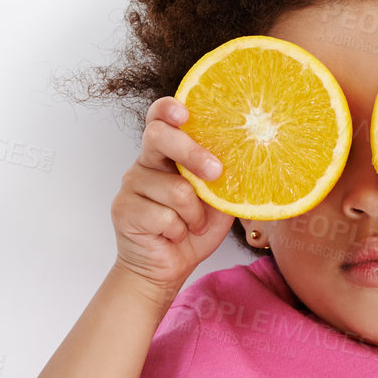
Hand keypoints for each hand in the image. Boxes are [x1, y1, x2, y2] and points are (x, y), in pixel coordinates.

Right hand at [112, 96, 234, 299]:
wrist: (166, 268)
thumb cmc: (192, 229)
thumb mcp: (218, 200)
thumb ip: (225, 177)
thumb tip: (253, 157)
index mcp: (166, 154)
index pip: (159, 118)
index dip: (168, 109)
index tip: (185, 112)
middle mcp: (145, 163)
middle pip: (159, 137)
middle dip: (192, 153)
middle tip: (215, 172)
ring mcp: (131, 185)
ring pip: (174, 188)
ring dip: (194, 214)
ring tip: (192, 225)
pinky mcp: (124, 210)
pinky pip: (163, 215)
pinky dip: (179, 230)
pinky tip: (174, 235)